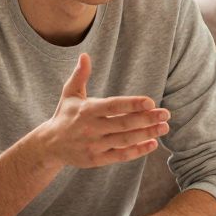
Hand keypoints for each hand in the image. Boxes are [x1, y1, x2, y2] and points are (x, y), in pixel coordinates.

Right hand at [40, 53, 169, 168]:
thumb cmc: (65, 115)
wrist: (49, 145)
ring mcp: (94, 145)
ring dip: (147, 134)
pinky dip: (138, 151)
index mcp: (87, 110)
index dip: (132, 104)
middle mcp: (91, 128)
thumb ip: (80, 75)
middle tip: (166, 114)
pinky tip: (152, 143)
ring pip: (125, 140)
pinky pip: (121, 155)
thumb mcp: (70, 94)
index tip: (150, 102)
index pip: (113, 106)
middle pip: (123, 124)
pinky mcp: (96, 159)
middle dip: (147, 119)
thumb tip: (85, 55)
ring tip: (164, 127)